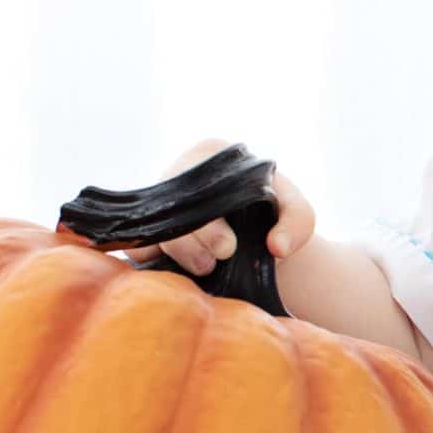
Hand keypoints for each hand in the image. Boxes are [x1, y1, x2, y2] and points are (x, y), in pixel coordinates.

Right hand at [86, 136, 317, 275]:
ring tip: (202, 272)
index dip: (207, 221)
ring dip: (171, 255)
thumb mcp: (298, 215)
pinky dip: (149, 263)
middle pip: (167, 209)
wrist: (257, 241)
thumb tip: (277, 246)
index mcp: (208, 157)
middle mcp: (178, 176)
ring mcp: (159, 205)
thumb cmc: (276, 218)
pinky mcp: (148, 233)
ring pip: (148, 229)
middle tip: (214, 264)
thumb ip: (297, 225)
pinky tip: (171, 275)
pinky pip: (134, 247)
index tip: (228, 248)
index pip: (193, 181)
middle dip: (189, 243)